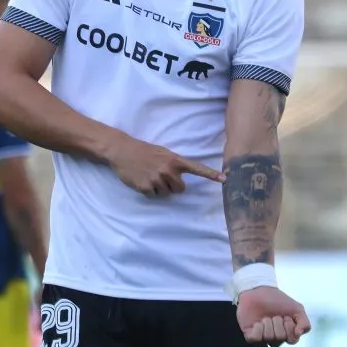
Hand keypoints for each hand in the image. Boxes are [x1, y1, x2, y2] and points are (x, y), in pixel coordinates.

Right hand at [105, 132, 223, 196]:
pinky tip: (142, 180)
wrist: (122, 150)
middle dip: (172, 186)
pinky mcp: (146, 187)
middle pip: (180, 189)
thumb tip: (180, 178)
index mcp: (175, 160)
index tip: (225, 179)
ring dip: (159, 188)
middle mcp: (168, 170)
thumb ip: (173, 164)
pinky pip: (154, 196)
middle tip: (161, 176)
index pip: (197, 169)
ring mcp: (157, 179)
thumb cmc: (144, 151)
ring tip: (149, 176)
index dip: (211, 175)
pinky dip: (148, 191)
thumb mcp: (162, 153)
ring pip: (167, 194)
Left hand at [236, 286, 310, 346]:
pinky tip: (257, 322)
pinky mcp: (250, 334)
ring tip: (265, 316)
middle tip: (274, 315)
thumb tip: (298, 334)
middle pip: (280, 338)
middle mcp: (275, 338)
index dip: (289, 326)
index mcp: (287, 334)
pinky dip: (257, 328)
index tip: (286, 316)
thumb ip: (304, 323)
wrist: (259, 290)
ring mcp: (262, 337)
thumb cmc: (278, 300)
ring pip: (268, 338)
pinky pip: (255, 339)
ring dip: (268, 323)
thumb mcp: (297, 309)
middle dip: (278, 322)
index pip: (292, 340)